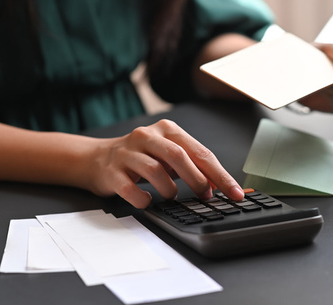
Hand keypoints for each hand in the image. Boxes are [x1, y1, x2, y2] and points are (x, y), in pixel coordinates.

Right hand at [86, 119, 244, 207]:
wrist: (97, 159)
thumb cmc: (140, 158)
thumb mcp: (167, 155)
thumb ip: (192, 165)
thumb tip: (218, 185)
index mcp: (166, 130)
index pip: (199, 151)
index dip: (219, 174)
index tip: (235, 192)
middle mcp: (146, 136)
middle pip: (178, 156)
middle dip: (197, 180)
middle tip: (206, 196)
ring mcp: (127, 153)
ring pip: (155, 170)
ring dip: (169, 189)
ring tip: (171, 196)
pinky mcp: (112, 171)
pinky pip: (130, 188)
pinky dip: (143, 199)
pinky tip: (148, 201)